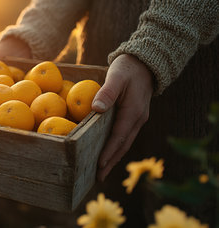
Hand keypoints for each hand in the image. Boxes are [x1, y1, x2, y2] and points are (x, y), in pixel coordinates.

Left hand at [91, 54, 153, 181]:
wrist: (144, 63)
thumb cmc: (127, 68)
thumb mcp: (116, 77)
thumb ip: (106, 93)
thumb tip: (96, 109)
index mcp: (133, 111)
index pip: (119, 136)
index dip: (109, 151)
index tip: (99, 164)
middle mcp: (138, 119)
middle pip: (123, 145)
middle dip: (111, 161)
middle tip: (98, 176)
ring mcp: (138, 119)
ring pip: (125, 142)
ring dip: (114, 157)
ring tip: (102, 171)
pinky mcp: (134, 116)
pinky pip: (125, 136)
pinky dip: (117, 147)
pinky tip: (108, 152)